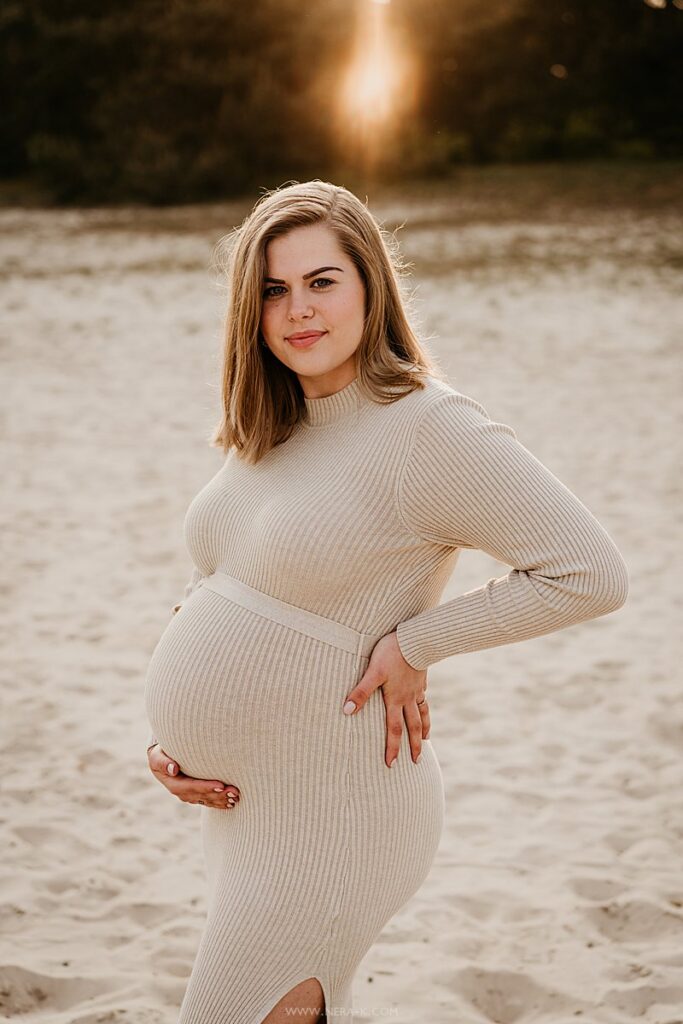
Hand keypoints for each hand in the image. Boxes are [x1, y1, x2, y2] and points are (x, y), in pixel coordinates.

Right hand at [146, 743, 240, 810]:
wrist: (162, 761)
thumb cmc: (160, 754)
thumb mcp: (157, 756)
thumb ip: (163, 762)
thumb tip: (173, 769)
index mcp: (174, 784)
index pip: (191, 787)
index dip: (206, 787)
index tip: (220, 785)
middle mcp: (183, 793)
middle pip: (202, 796)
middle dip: (219, 795)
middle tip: (234, 792)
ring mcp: (190, 796)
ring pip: (208, 800)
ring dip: (222, 800)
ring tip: (236, 798)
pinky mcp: (197, 795)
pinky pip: (209, 801)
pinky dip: (220, 802)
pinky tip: (232, 803)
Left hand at [341, 631, 429, 767]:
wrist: (415, 638)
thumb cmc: (391, 653)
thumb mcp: (373, 672)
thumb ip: (361, 692)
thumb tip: (346, 711)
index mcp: (396, 699)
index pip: (394, 729)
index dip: (392, 748)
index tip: (391, 765)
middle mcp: (409, 698)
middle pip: (412, 726)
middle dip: (414, 745)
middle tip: (416, 762)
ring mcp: (417, 689)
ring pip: (422, 713)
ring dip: (424, 728)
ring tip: (426, 739)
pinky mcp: (421, 678)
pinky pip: (424, 696)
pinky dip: (424, 705)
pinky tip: (423, 704)